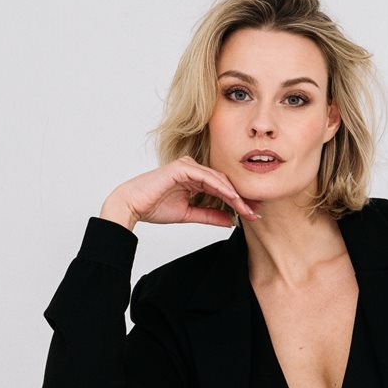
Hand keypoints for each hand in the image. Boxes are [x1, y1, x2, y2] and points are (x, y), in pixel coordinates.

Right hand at [102, 157, 261, 231]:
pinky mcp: (182, 167)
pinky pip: (207, 177)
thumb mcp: (189, 214)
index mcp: (194, 179)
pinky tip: (232, 198)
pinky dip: (221, 188)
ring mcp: (187, 166)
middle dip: (241, 198)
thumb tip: (231, 221)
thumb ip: (210, 215)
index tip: (252, 214)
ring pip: (218, 179)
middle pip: (224, 182)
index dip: (238, 202)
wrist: (131, 205)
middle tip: (256, 211)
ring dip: (234, 195)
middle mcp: (193, 170)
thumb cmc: (153, 207)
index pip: (222, 189)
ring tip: (247, 208)